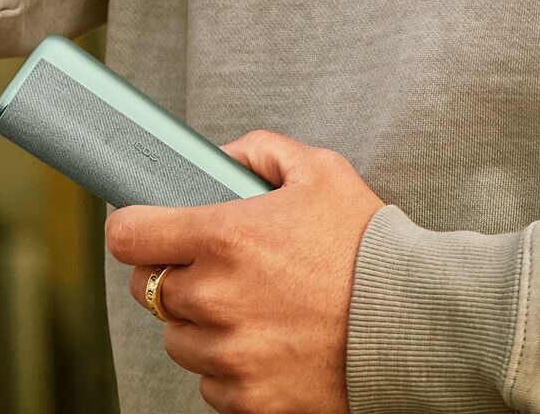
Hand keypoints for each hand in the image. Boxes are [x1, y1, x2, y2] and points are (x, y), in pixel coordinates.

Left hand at [106, 130, 386, 413]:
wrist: (411, 322)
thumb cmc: (367, 245)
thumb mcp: (320, 171)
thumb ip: (260, 151)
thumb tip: (219, 156)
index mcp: (225, 238)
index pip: (128, 236)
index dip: (132, 226)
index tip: (143, 226)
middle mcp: (215, 300)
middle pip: (148, 289)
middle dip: (176, 272)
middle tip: (220, 263)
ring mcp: (228, 356)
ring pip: (177, 339)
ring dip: (200, 322)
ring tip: (251, 304)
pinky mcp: (245, 401)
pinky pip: (209, 382)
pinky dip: (227, 364)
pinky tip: (268, 339)